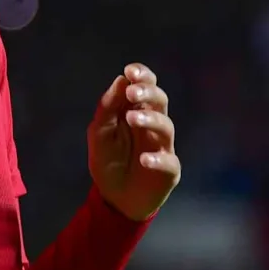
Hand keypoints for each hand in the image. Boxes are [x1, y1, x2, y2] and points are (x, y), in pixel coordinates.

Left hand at [88, 63, 180, 220]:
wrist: (114, 198)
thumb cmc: (108, 160)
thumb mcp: (99, 132)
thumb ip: (108, 107)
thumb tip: (120, 79)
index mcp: (136, 112)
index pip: (145, 88)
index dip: (142, 76)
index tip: (131, 71)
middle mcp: (152, 126)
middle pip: (160, 102)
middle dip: (148, 93)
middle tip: (132, 92)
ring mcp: (162, 147)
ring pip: (166, 127)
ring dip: (150, 119)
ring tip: (132, 119)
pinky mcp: (169, 171)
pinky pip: (169, 161)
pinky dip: (157, 159)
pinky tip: (144, 159)